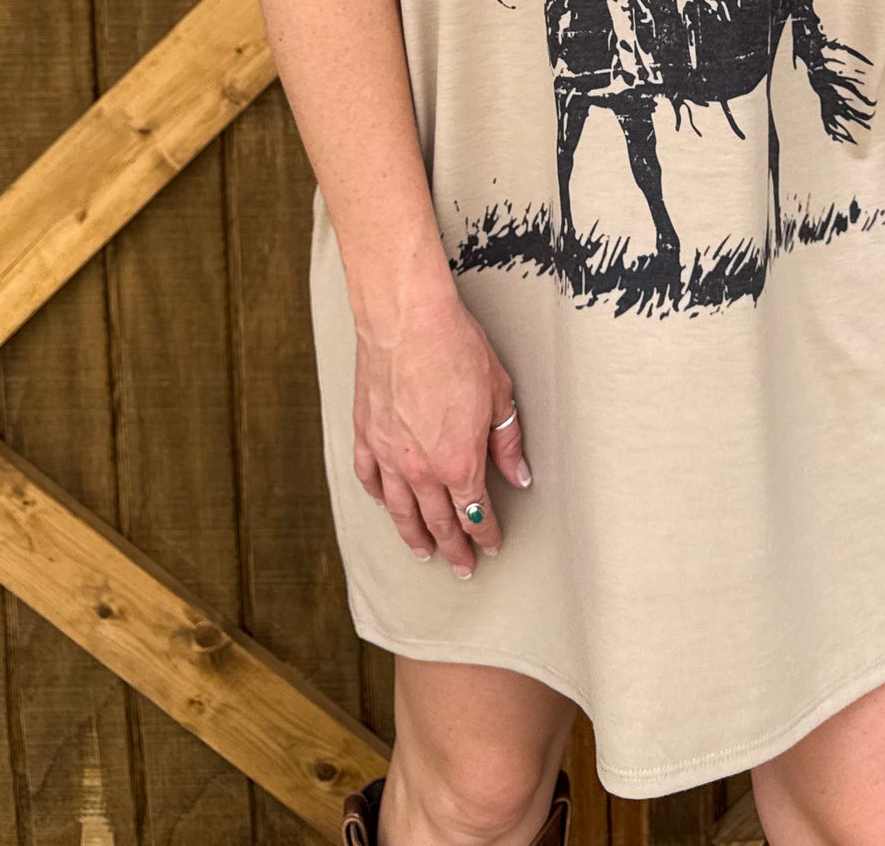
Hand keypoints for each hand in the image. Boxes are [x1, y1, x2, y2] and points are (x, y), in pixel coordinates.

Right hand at [351, 266, 529, 574]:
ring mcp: (388, 454)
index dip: (486, 534)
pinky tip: (385, 505)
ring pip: (400, 510)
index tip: (492, 546)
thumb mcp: (498, 394)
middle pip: (438, 521)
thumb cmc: (455, 348)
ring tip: (423, 552)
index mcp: (458, 462)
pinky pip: (370, 479)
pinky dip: (379, 498)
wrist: (405, 319)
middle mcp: (419, 468)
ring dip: (414, 535)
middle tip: (460, 567)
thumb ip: (506, 441)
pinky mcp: (365, 434)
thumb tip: (518, 475)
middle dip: (453, 547)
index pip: (475, 513)